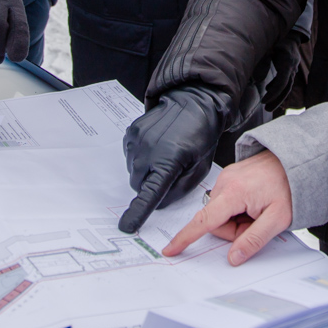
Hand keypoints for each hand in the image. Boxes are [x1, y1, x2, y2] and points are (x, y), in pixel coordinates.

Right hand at [118, 85, 227, 233]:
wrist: (194, 102)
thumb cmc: (201, 135)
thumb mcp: (199, 166)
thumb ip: (180, 188)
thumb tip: (160, 203)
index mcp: (168, 162)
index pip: (149, 194)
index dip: (137, 212)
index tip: (127, 226)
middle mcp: (148, 151)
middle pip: (139, 185)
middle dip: (149, 186)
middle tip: (167, 174)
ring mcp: (137, 140)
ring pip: (134, 170)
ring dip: (145, 170)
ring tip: (164, 154)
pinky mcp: (132, 132)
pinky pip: (131, 155)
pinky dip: (141, 156)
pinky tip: (157, 145)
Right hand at [162, 150, 291, 265]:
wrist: (298, 160)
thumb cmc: (290, 186)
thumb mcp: (278, 219)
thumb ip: (254, 240)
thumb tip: (234, 257)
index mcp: (234, 193)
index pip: (204, 220)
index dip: (185, 237)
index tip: (171, 248)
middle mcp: (226, 182)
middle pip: (215, 221)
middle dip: (233, 230)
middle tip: (256, 225)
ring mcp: (227, 177)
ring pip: (220, 213)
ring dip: (236, 220)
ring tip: (258, 212)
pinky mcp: (231, 177)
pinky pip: (226, 202)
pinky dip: (238, 209)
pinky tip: (254, 204)